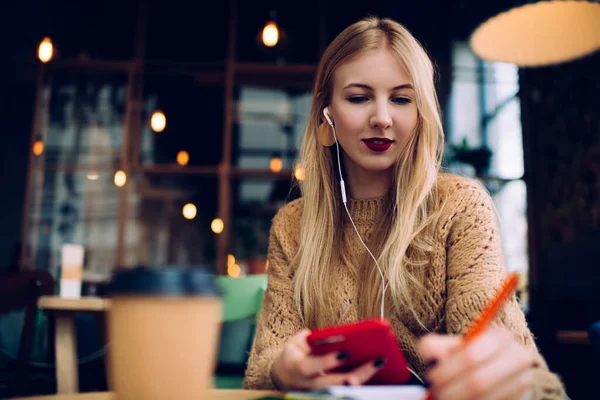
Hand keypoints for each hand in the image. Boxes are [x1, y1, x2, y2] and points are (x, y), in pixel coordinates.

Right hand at [270, 329, 384, 390]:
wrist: (284, 375)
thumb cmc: (295, 354)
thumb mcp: (297, 342)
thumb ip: (314, 338)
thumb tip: (338, 335)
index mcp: (299, 368)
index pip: (313, 367)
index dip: (328, 361)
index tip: (345, 353)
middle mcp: (310, 385)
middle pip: (336, 383)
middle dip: (358, 373)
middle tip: (378, 360)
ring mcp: (321, 393)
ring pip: (346, 389)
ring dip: (365, 378)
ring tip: (381, 362)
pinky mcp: (330, 394)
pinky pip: (348, 390)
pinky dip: (364, 382)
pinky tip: (379, 370)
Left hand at [417, 328, 534, 399]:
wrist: (497, 367)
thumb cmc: (468, 355)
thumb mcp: (450, 345)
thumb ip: (435, 346)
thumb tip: (430, 356)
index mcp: (500, 337)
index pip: (470, 357)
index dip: (447, 371)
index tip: (432, 378)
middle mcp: (519, 357)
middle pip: (479, 382)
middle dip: (452, 391)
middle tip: (437, 393)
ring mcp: (525, 382)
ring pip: (487, 399)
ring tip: (446, 397)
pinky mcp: (524, 399)